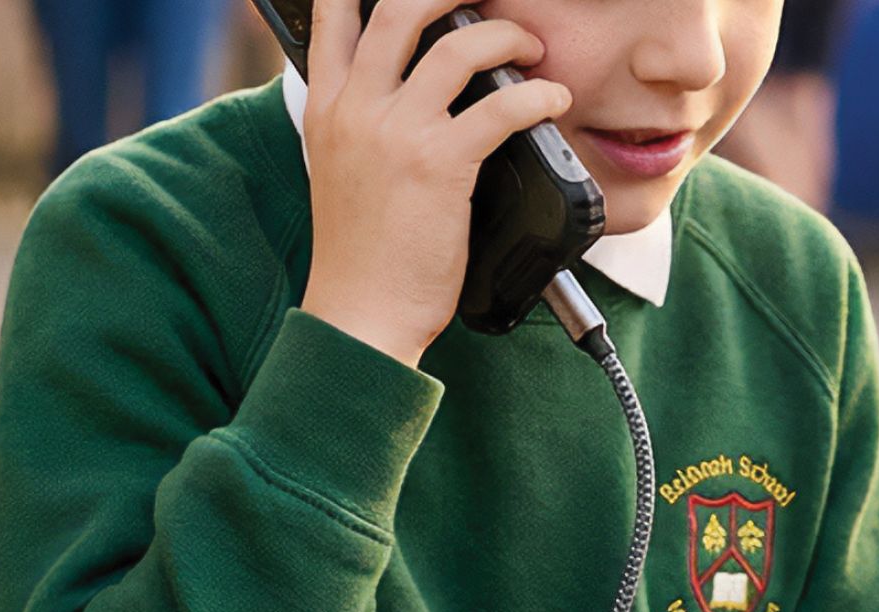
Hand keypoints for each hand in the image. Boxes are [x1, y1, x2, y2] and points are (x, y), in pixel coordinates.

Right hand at [299, 0, 571, 365]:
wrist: (360, 314)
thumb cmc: (362, 259)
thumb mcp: (340, 174)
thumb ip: (361, 127)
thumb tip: (406, 100)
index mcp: (326, 108)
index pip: (335, 15)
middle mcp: (356, 109)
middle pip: (401, 8)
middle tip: (485, 0)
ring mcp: (397, 133)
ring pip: (458, 46)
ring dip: (506, 36)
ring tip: (532, 49)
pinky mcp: (440, 164)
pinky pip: (500, 107)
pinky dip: (537, 95)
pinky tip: (553, 99)